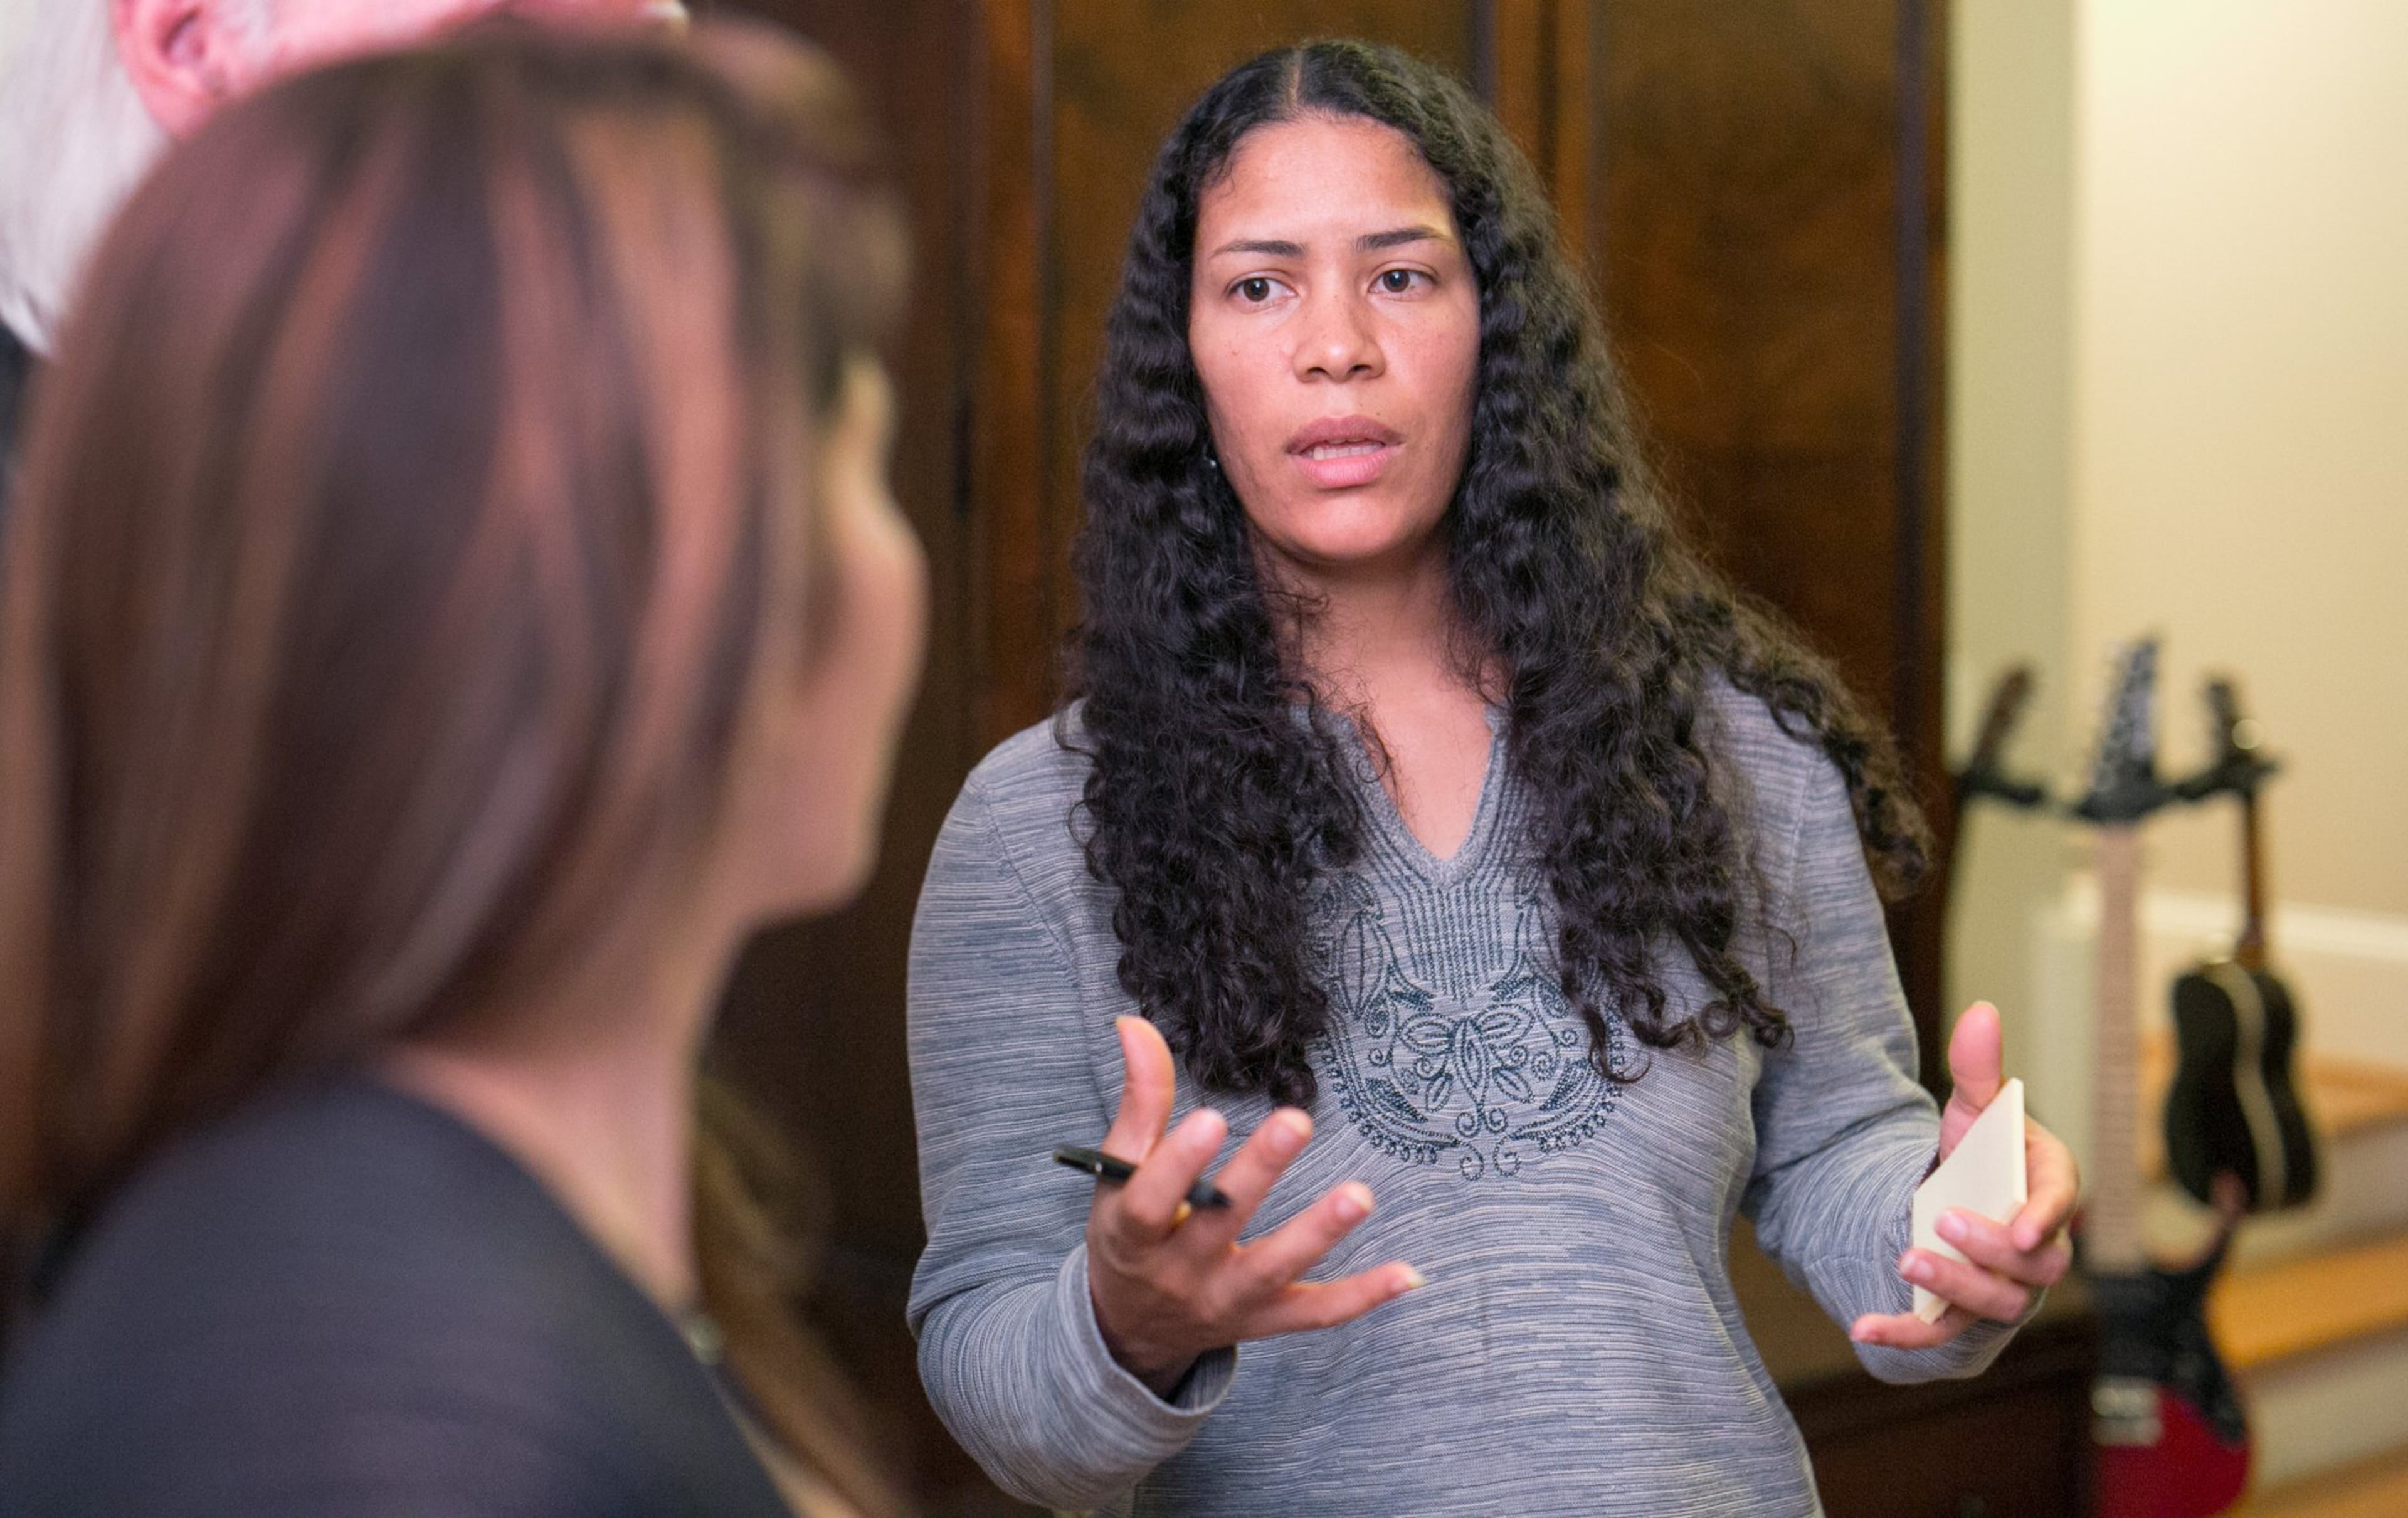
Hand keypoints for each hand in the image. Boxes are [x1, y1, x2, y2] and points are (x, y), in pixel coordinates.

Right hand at [1084, 1016, 1422, 1395]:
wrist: (1132, 1325)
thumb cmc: (1131, 1232)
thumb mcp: (1119, 1174)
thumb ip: (1139, 1101)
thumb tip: (1135, 1023)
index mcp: (1132, 1235)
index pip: (1149, 1205)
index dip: (1178, 1164)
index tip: (1212, 1117)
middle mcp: (1177, 1274)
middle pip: (1217, 1227)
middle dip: (1258, 1175)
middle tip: (1296, 1120)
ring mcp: (1225, 1302)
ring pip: (1274, 1270)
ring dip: (1318, 1233)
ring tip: (1359, 1195)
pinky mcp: (1266, 1319)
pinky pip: (1317, 1312)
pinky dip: (1362, 1296)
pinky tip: (1408, 1273)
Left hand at [1850, 1001, 2079, 1349]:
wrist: (1950, 1197)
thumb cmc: (1976, 1152)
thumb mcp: (1973, 1108)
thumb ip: (1978, 1069)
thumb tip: (1982, 1012)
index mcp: (2047, 1188)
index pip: (2060, 1201)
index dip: (2047, 1215)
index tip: (2026, 1223)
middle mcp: (2037, 1246)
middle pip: (2034, 1265)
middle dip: (1991, 1249)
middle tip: (1942, 1221)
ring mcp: (2003, 1286)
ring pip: (1996, 1303)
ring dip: (1955, 1289)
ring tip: (1906, 1261)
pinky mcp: (1962, 1313)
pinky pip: (1938, 1333)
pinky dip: (1902, 1334)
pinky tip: (1860, 1327)